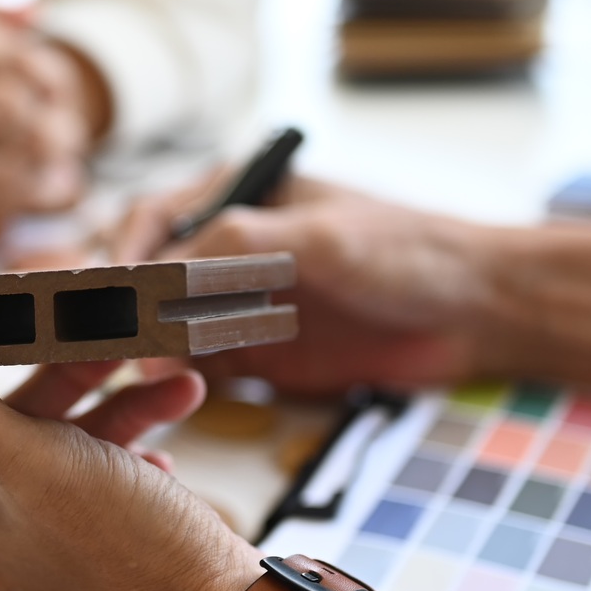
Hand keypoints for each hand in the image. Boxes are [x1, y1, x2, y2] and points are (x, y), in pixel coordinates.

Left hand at [0, 310, 253, 590]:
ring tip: (168, 379)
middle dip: (54, 380)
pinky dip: (135, 448)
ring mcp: (56, 551)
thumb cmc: (131, 551)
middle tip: (104, 343)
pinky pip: (107, 481)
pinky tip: (172, 441)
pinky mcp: (109, 554)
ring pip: (63, 451)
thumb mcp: (36, 458)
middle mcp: (0, 542)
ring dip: (111, 406)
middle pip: (0, 433)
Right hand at [113, 175, 500, 392]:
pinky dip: (181, 383)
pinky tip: (177, 394)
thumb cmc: (409, 251)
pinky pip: (199, 371)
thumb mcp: (321, 238)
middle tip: (120, 345)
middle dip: (128, 310)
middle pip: (148, 279)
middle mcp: (227, 250)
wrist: (479, 311)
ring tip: (149, 376)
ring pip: (166, 329)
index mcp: (237, 196)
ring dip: (150, 351)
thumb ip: (240, 245)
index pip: (152, 220)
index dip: (124, 254)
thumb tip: (161, 269)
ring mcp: (239, 305)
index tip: (111, 293)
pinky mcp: (257, 356)